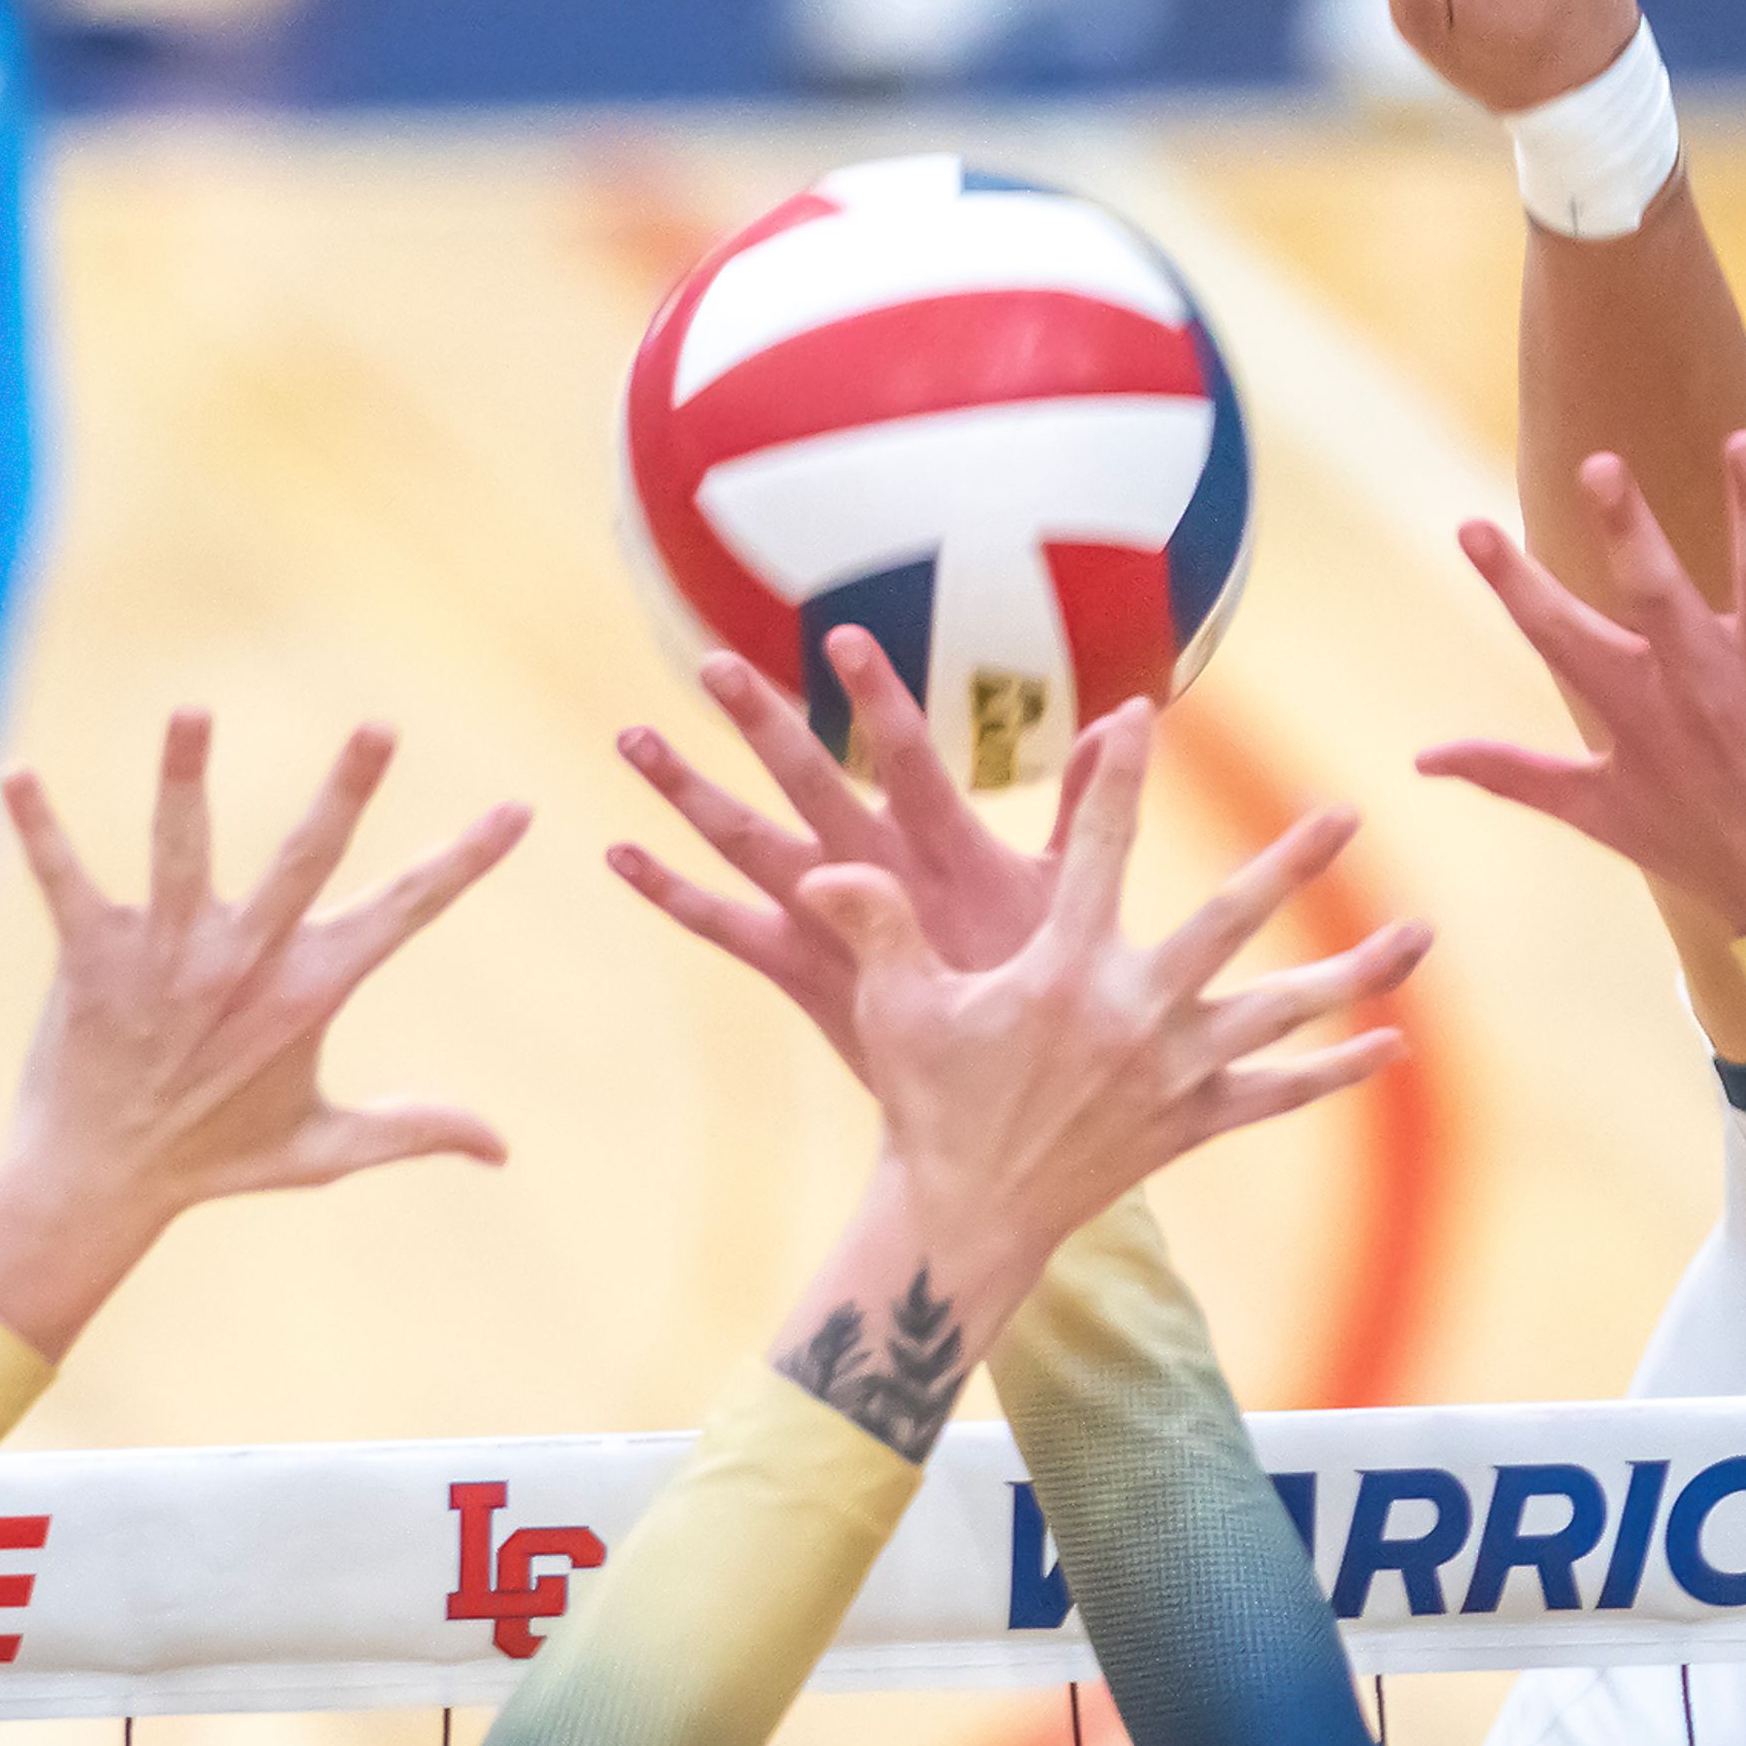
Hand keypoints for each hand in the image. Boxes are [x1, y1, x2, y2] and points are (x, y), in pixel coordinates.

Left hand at [0, 711, 528, 1356]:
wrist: (94, 1185)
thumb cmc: (213, 1158)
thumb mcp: (324, 1148)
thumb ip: (414, 1130)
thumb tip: (502, 1149)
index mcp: (306, 994)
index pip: (404, 914)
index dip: (465, 863)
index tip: (518, 811)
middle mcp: (242, 966)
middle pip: (304, 862)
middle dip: (344, 793)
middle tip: (381, 725)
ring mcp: (164, 958)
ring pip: (180, 852)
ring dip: (183, 781)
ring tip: (192, 712)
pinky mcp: (91, 959)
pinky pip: (64, 883)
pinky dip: (40, 831)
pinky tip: (17, 775)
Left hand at [607, 630, 1104, 1078]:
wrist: (986, 1110)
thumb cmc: (1036, 986)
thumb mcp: (1070, 895)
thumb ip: (1085, 801)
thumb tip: (1127, 717)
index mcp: (943, 852)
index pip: (906, 756)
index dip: (876, 697)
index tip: (841, 636)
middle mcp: (876, 878)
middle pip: (808, 785)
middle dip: (761, 722)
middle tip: (712, 665)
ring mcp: (827, 924)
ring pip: (744, 845)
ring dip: (686, 792)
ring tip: (631, 738)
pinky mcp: (794, 969)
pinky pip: (719, 926)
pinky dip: (668, 891)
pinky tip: (618, 853)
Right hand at [829, 702, 1425, 1283]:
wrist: (967, 1218)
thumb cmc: (927, 1103)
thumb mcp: (895, 1007)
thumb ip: (874, 928)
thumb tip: (822, 870)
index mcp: (1065, 971)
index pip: (1101, 848)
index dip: (1123, 776)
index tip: (1148, 716)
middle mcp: (1136, 1015)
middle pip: (1230, 924)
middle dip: (1291, 865)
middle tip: (1345, 813)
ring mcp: (1175, 1073)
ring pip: (1282, 1012)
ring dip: (1354, 973)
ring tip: (1420, 935)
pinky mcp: (1193, 1125)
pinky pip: (1278, 1095)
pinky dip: (1337, 1071)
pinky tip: (1393, 1046)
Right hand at [1421, 434, 1745, 936]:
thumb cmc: (1700, 849)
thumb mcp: (1596, 812)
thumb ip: (1510, 772)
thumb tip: (1421, 758)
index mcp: (1635, 710)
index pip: (1557, 636)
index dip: (1511, 583)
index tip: (1468, 525)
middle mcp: (1700, 687)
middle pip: (1657, 597)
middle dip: (1627, 531)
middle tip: (1600, 465)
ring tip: (1745, 442)